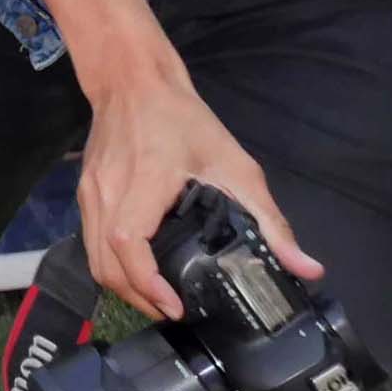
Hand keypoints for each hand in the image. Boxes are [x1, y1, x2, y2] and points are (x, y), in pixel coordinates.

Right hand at [78, 68, 320, 317]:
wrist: (131, 79)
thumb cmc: (183, 119)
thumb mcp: (236, 164)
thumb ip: (270, 219)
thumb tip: (307, 268)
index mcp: (144, 182)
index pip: (128, 242)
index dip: (147, 282)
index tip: (175, 307)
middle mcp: (107, 191)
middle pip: (105, 262)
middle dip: (137, 297)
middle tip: (174, 311)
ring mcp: (90, 192)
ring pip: (93, 257)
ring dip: (122, 286)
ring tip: (157, 298)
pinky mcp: (84, 192)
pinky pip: (90, 240)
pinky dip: (112, 264)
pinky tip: (139, 268)